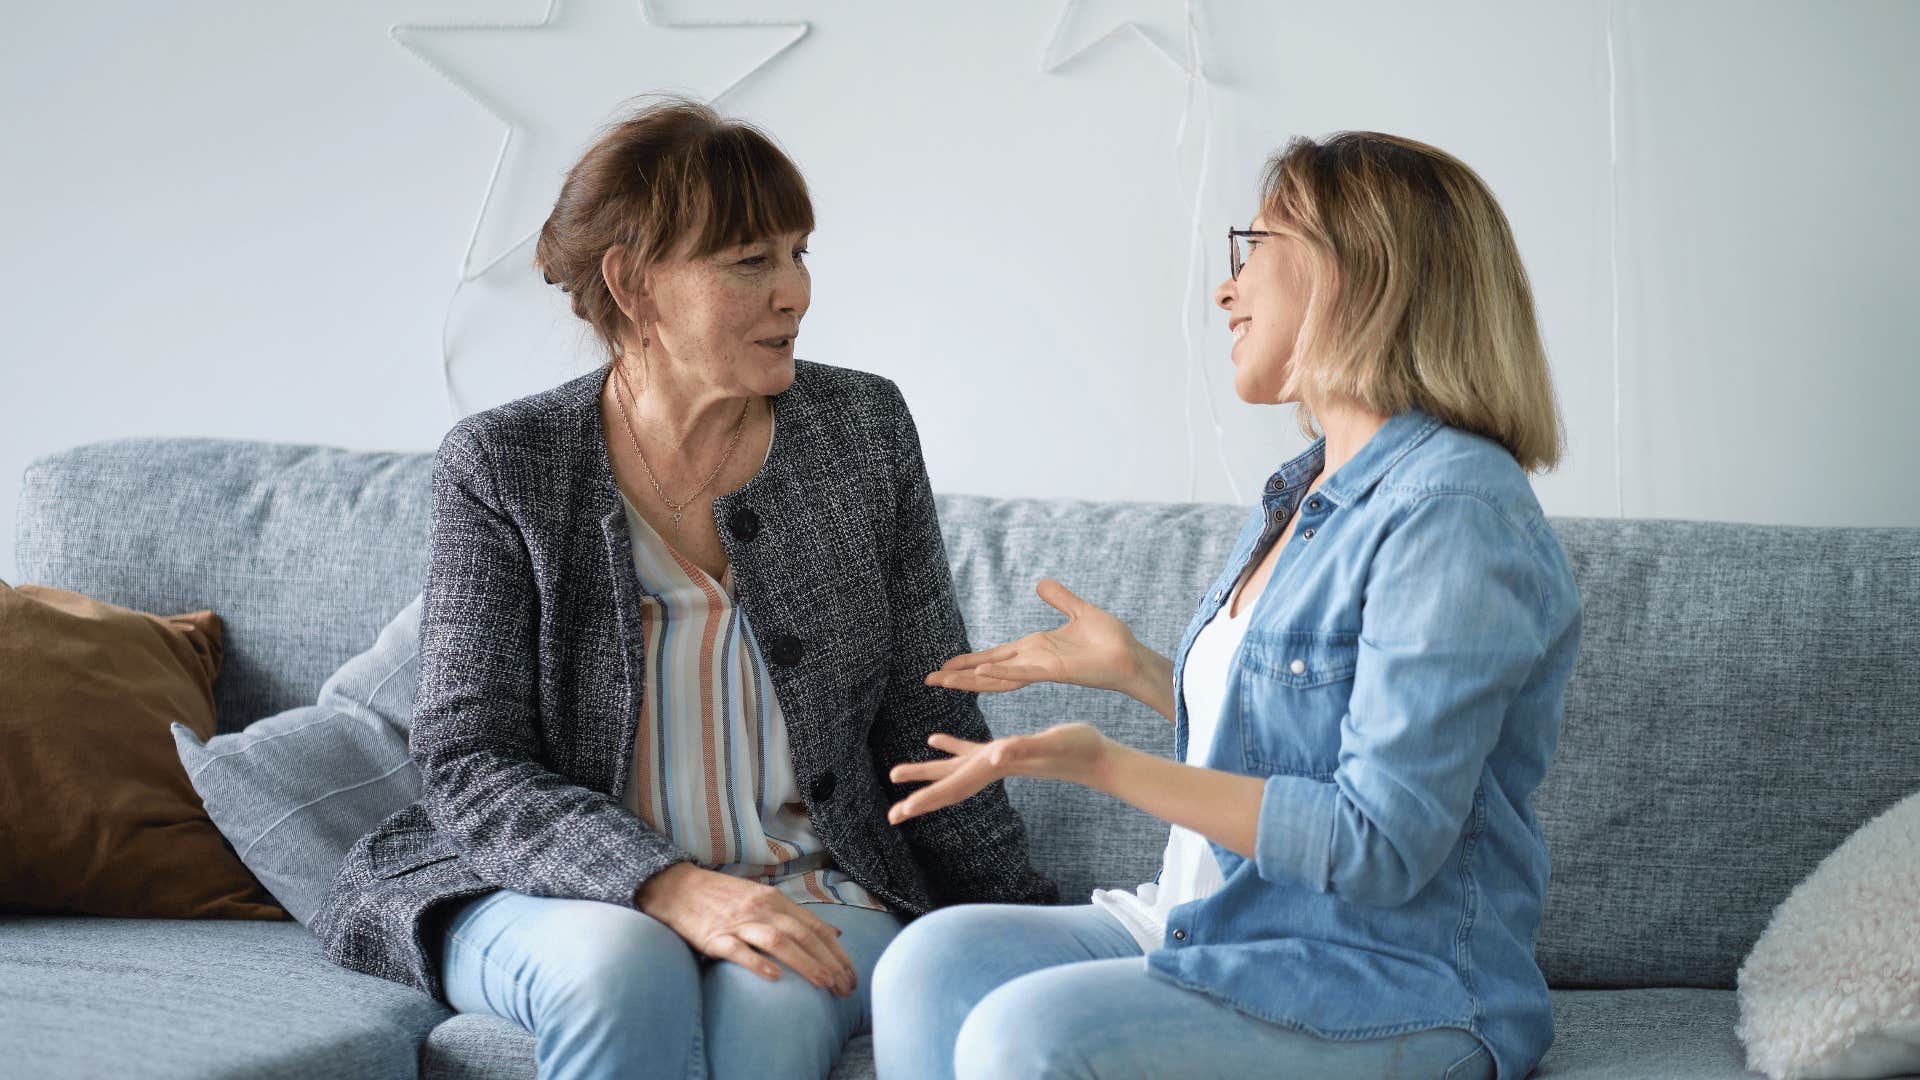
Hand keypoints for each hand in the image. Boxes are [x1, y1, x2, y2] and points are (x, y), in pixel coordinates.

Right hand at [635, 863, 856, 995]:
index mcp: (774, 900)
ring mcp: (737, 923)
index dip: (836, 952)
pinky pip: (738, 950)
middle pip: (802, 935)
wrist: (676, 887)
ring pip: (777, 942)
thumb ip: (795, 916)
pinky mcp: (714, 937)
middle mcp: (761, 909)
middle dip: (828, 962)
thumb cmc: (721, 897)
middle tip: (845, 987)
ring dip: (804, 963)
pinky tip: (774, 978)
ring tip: (824, 984)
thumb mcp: (762, 898)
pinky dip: (757, 963)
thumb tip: (834, 933)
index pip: (814, 927)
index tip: (851, 974)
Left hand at [886, 724, 1116, 823]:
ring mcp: (996, 760)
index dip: (926, 799)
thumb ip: (1024, 748)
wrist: (1095, 756)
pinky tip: (935, 740)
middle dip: (919, 798)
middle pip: (947, 787)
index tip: (900, 813)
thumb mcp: (1050, 744)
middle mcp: (990, 768)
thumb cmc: (1077, 749)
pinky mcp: (1004, 750)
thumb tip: (996, 754)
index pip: (953, 788)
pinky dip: (950, 746)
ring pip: (953, 769)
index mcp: (994, 768)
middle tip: (891, 815)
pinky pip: (969, 750)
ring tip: (897, 773)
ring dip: (925, 772)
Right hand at [926, 579, 1145, 695]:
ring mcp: (1041, 668)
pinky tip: (981, 671)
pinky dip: (1002, 672)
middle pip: (988, 670)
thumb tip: (1041, 583)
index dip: (969, 662)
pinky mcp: (1055, 671)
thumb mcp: (1080, 611)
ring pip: (998, 675)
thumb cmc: (1111, 640)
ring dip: (971, 678)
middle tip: (930, 680)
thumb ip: (1060, 598)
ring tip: (944, 681)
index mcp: (1035, 650)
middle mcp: (1033, 661)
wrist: (1132, 656)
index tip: (945, 667)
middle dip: (959, 676)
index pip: (995, 657)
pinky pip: (1023, 672)